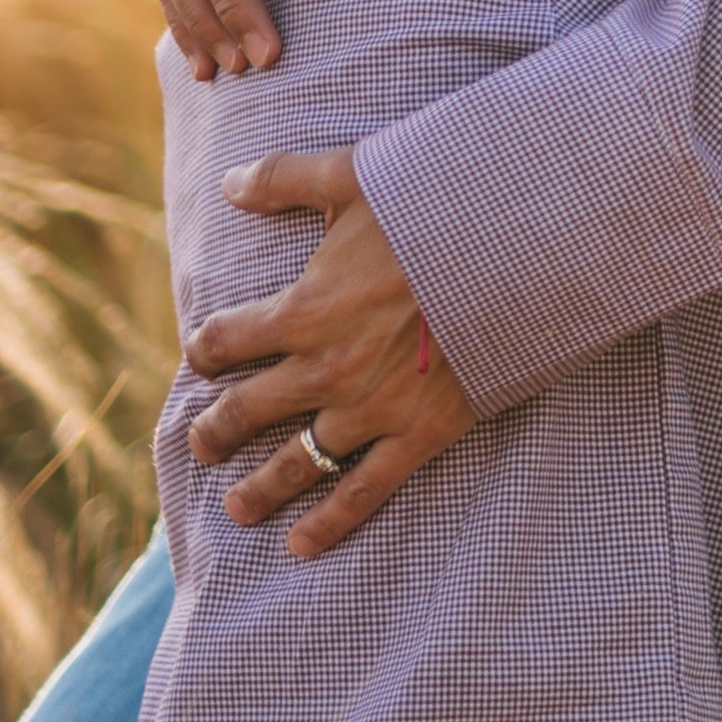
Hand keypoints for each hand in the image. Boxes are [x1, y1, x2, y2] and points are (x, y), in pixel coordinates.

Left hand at [183, 146, 476, 556]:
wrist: (521, 251)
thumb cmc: (437, 207)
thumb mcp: (354, 175)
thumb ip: (285, 178)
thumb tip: (228, 183)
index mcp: (304, 309)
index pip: (225, 340)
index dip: (205, 350)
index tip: (200, 358)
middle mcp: (326, 368)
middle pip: (248, 411)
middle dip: (216, 431)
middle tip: (200, 445)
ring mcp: (371, 409)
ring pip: (297, 463)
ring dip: (258, 488)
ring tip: (235, 508)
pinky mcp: (419, 433)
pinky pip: (363, 492)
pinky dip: (329, 523)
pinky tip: (300, 546)